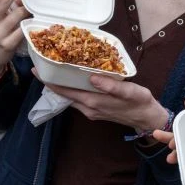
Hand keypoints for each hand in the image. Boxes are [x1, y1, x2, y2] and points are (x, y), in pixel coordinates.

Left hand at [45, 74, 167, 132]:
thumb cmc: (140, 102)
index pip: (65, 91)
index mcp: (94, 101)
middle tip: (41, 66)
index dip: (50, 82)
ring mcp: (91, 110)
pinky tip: (72, 81)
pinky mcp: (95, 110)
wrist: (147, 118)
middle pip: (64, 94)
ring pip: (70, 97)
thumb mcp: (129, 91)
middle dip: (51, 82)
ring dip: (60, 86)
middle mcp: (88, 108)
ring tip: (53, 71)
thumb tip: (92, 77)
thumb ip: (111, 86)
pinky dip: (71, 89)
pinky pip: (78, 99)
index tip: (37, 70)